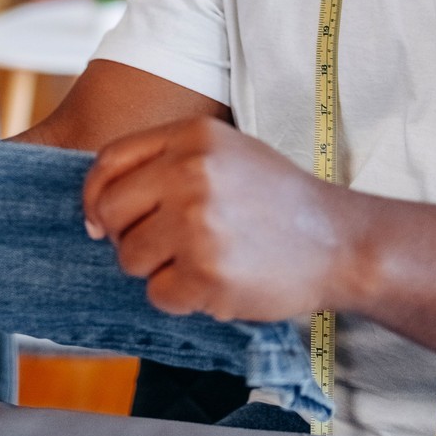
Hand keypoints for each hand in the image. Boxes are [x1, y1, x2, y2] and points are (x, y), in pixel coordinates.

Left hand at [81, 117, 360, 322]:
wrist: (340, 241)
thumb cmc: (275, 199)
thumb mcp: (226, 153)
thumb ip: (164, 163)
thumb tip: (95, 209)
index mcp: (192, 136)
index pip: (108, 162)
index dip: (95, 196)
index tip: (101, 220)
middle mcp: (190, 173)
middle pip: (110, 212)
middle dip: (124, 236)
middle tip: (160, 247)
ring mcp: (198, 224)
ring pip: (129, 258)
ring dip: (155, 269)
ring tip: (199, 261)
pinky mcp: (207, 273)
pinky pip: (158, 295)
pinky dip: (181, 298)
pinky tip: (216, 283)